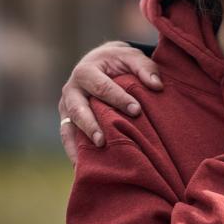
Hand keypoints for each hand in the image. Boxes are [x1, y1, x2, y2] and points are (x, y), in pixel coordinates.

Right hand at [59, 41, 162, 163]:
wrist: (100, 62)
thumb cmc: (119, 61)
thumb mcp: (132, 57)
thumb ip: (145, 68)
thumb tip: (157, 86)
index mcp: (86, 71)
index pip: (102, 87)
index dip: (119, 99)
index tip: (136, 111)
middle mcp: (71, 90)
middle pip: (78, 109)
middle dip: (91, 125)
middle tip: (104, 141)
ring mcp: (66, 107)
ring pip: (68, 126)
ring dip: (79, 143)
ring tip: (89, 160)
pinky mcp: (67, 119)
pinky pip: (67, 137)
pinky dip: (73, 151)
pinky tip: (82, 167)